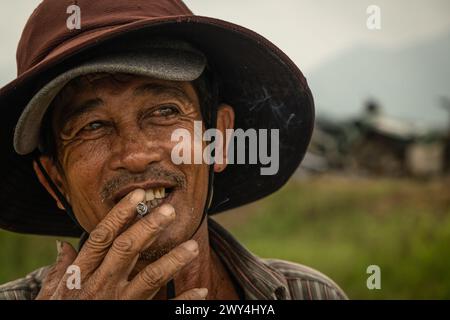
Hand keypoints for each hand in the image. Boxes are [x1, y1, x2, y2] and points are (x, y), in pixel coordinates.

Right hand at [36, 189, 206, 299]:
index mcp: (82, 275)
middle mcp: (102, 286)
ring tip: (193, 246)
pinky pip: (162, 311)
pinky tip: (201, 291)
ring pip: (149, 278)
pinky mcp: (134, 318)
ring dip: (173, 261)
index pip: (102, 237)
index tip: (138, 195)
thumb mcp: (52, 295)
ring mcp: (120, 304)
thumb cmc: (63, 312)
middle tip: (170, 211)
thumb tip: (62, 245)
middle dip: (149, 228)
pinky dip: (183, 301)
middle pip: (127, 250)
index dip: (120, 214)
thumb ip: (58, 270)